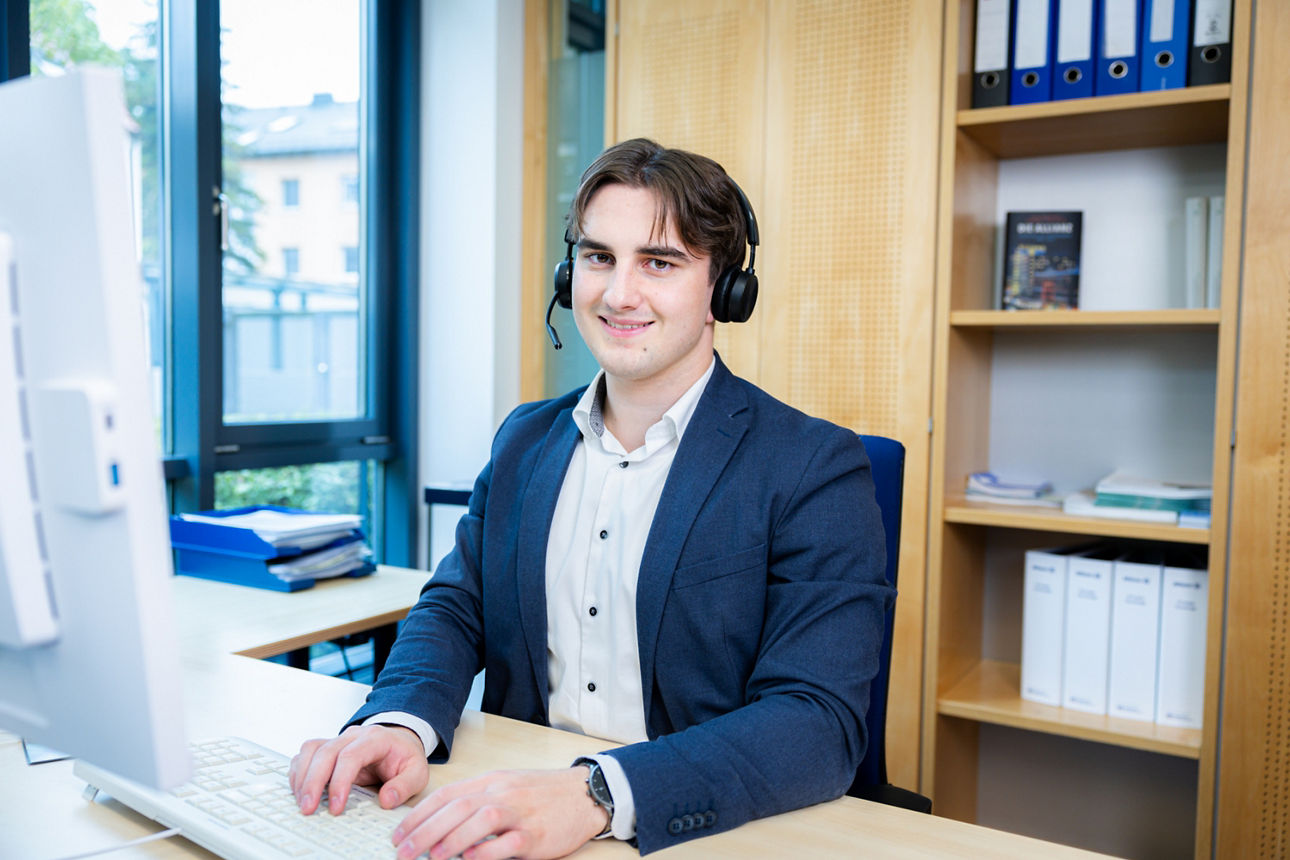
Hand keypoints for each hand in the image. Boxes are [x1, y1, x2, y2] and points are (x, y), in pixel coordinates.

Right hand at [289, 724, 429, 815]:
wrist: (400, 741)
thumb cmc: (405, 757)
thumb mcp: (417, 772)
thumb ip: (404, 786)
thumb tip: (386, 800)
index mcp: (376, 738)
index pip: (351, 756)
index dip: (340, 782)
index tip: (336, 807)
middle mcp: (353, 735)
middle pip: (325, 752)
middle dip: (313, 782)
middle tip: (309, 808)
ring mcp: (338, 740)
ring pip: (311, 750)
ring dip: (302, 776)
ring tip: (302, 802)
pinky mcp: (328, 748)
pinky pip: (306, 754)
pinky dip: (299, 772)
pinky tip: (299, 790)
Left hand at [390, 766, 607, 859]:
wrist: (585, 793)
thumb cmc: (543, 793)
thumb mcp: (506, 787)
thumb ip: (476, 801)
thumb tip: (440, 823)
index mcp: (491, 781)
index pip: (447, 795)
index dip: (419, 815)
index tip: (399, 834)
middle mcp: (502, 793)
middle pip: (457, 808)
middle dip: (425, 831)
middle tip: (404, 852)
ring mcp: (520, 813)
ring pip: (480, 821)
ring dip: (451, 840)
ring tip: (431, 857)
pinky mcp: (536, 834)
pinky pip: (508, 843)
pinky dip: (487, 852)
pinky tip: (470, 859)